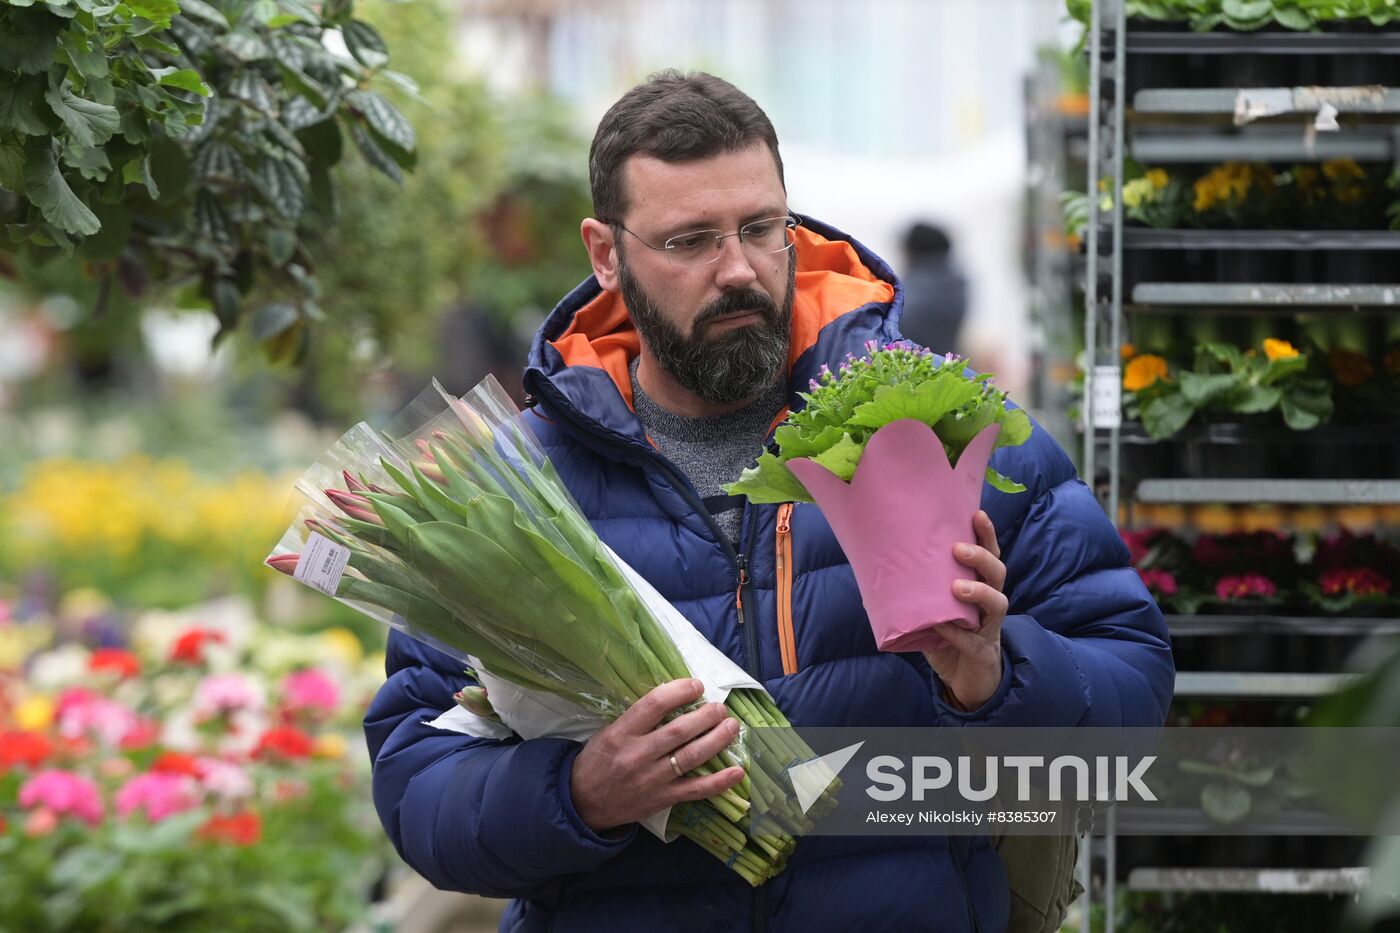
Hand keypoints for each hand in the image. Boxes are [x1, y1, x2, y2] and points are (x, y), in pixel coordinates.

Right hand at [570, 678, 744, 833]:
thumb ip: (639, 718)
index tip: (696, 686)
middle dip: (706, 715)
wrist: (583, 802)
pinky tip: (738, 771)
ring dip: (717, 739)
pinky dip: (720, 782)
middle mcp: (639, 754)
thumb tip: (676, 698)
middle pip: (680, 730)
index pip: (654, 704)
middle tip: (720, 707)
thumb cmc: (598, 760)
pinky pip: (696, 790)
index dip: (680, 691)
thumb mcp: (610, 731)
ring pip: (692, 756)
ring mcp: (653, 779)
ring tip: (731, 726)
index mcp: (622, 732)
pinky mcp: (663, 799)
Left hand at [922, 509, 1007, 711]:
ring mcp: (990, 629)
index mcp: (979, 587)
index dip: (986, 534)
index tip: (976, 513)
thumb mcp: (930, 612)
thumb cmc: (949, 639)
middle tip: (958, 548)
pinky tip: (941, 626)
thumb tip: (873, 574)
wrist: (965, 683)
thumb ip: (913, 594)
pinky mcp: (982, 653)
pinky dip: (956, 633)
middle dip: (981, 556)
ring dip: (979, 592)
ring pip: (997, 603)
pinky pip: (972, 641)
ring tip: (957, 587)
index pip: (989, 555)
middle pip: (997, 572)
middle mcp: (990, 604)